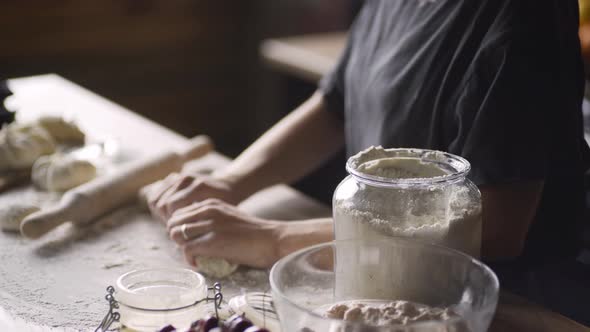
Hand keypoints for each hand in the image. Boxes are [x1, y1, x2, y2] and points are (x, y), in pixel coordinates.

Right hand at [145, 172, 239, 222]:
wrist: (227, 185)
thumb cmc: (225, 204)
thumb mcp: (218, 214)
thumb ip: (201, 224)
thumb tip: (182, 244)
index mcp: (198, 187)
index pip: (170, 206)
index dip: (171, 222)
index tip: (180, 231)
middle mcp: (186, 179)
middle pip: (161, 203)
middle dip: (165, 219)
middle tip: (175, 228)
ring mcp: (179, 176)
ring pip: (155, 198)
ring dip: (160, 213)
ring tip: (172, 221)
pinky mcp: (174, 177)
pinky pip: (156, 193)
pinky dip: (159, 204)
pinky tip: (170, 213)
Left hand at [167, 199, 281, 268]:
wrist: (272, 239)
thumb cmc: (253, 232)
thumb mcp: (228, 216)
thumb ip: (211, 219)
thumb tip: (192, 231)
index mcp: (211, 203)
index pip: (179, 212)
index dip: (179, 227)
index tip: (189, 239)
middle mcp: (208, 211)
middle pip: (174, 222)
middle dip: (177, 237)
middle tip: (190, 248)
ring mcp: (210, 225)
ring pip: (176, 234)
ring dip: (182, 247)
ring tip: (195, 255)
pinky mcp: (213, 242)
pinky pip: (187, 250)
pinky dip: (189, 259)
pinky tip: (200, 262)